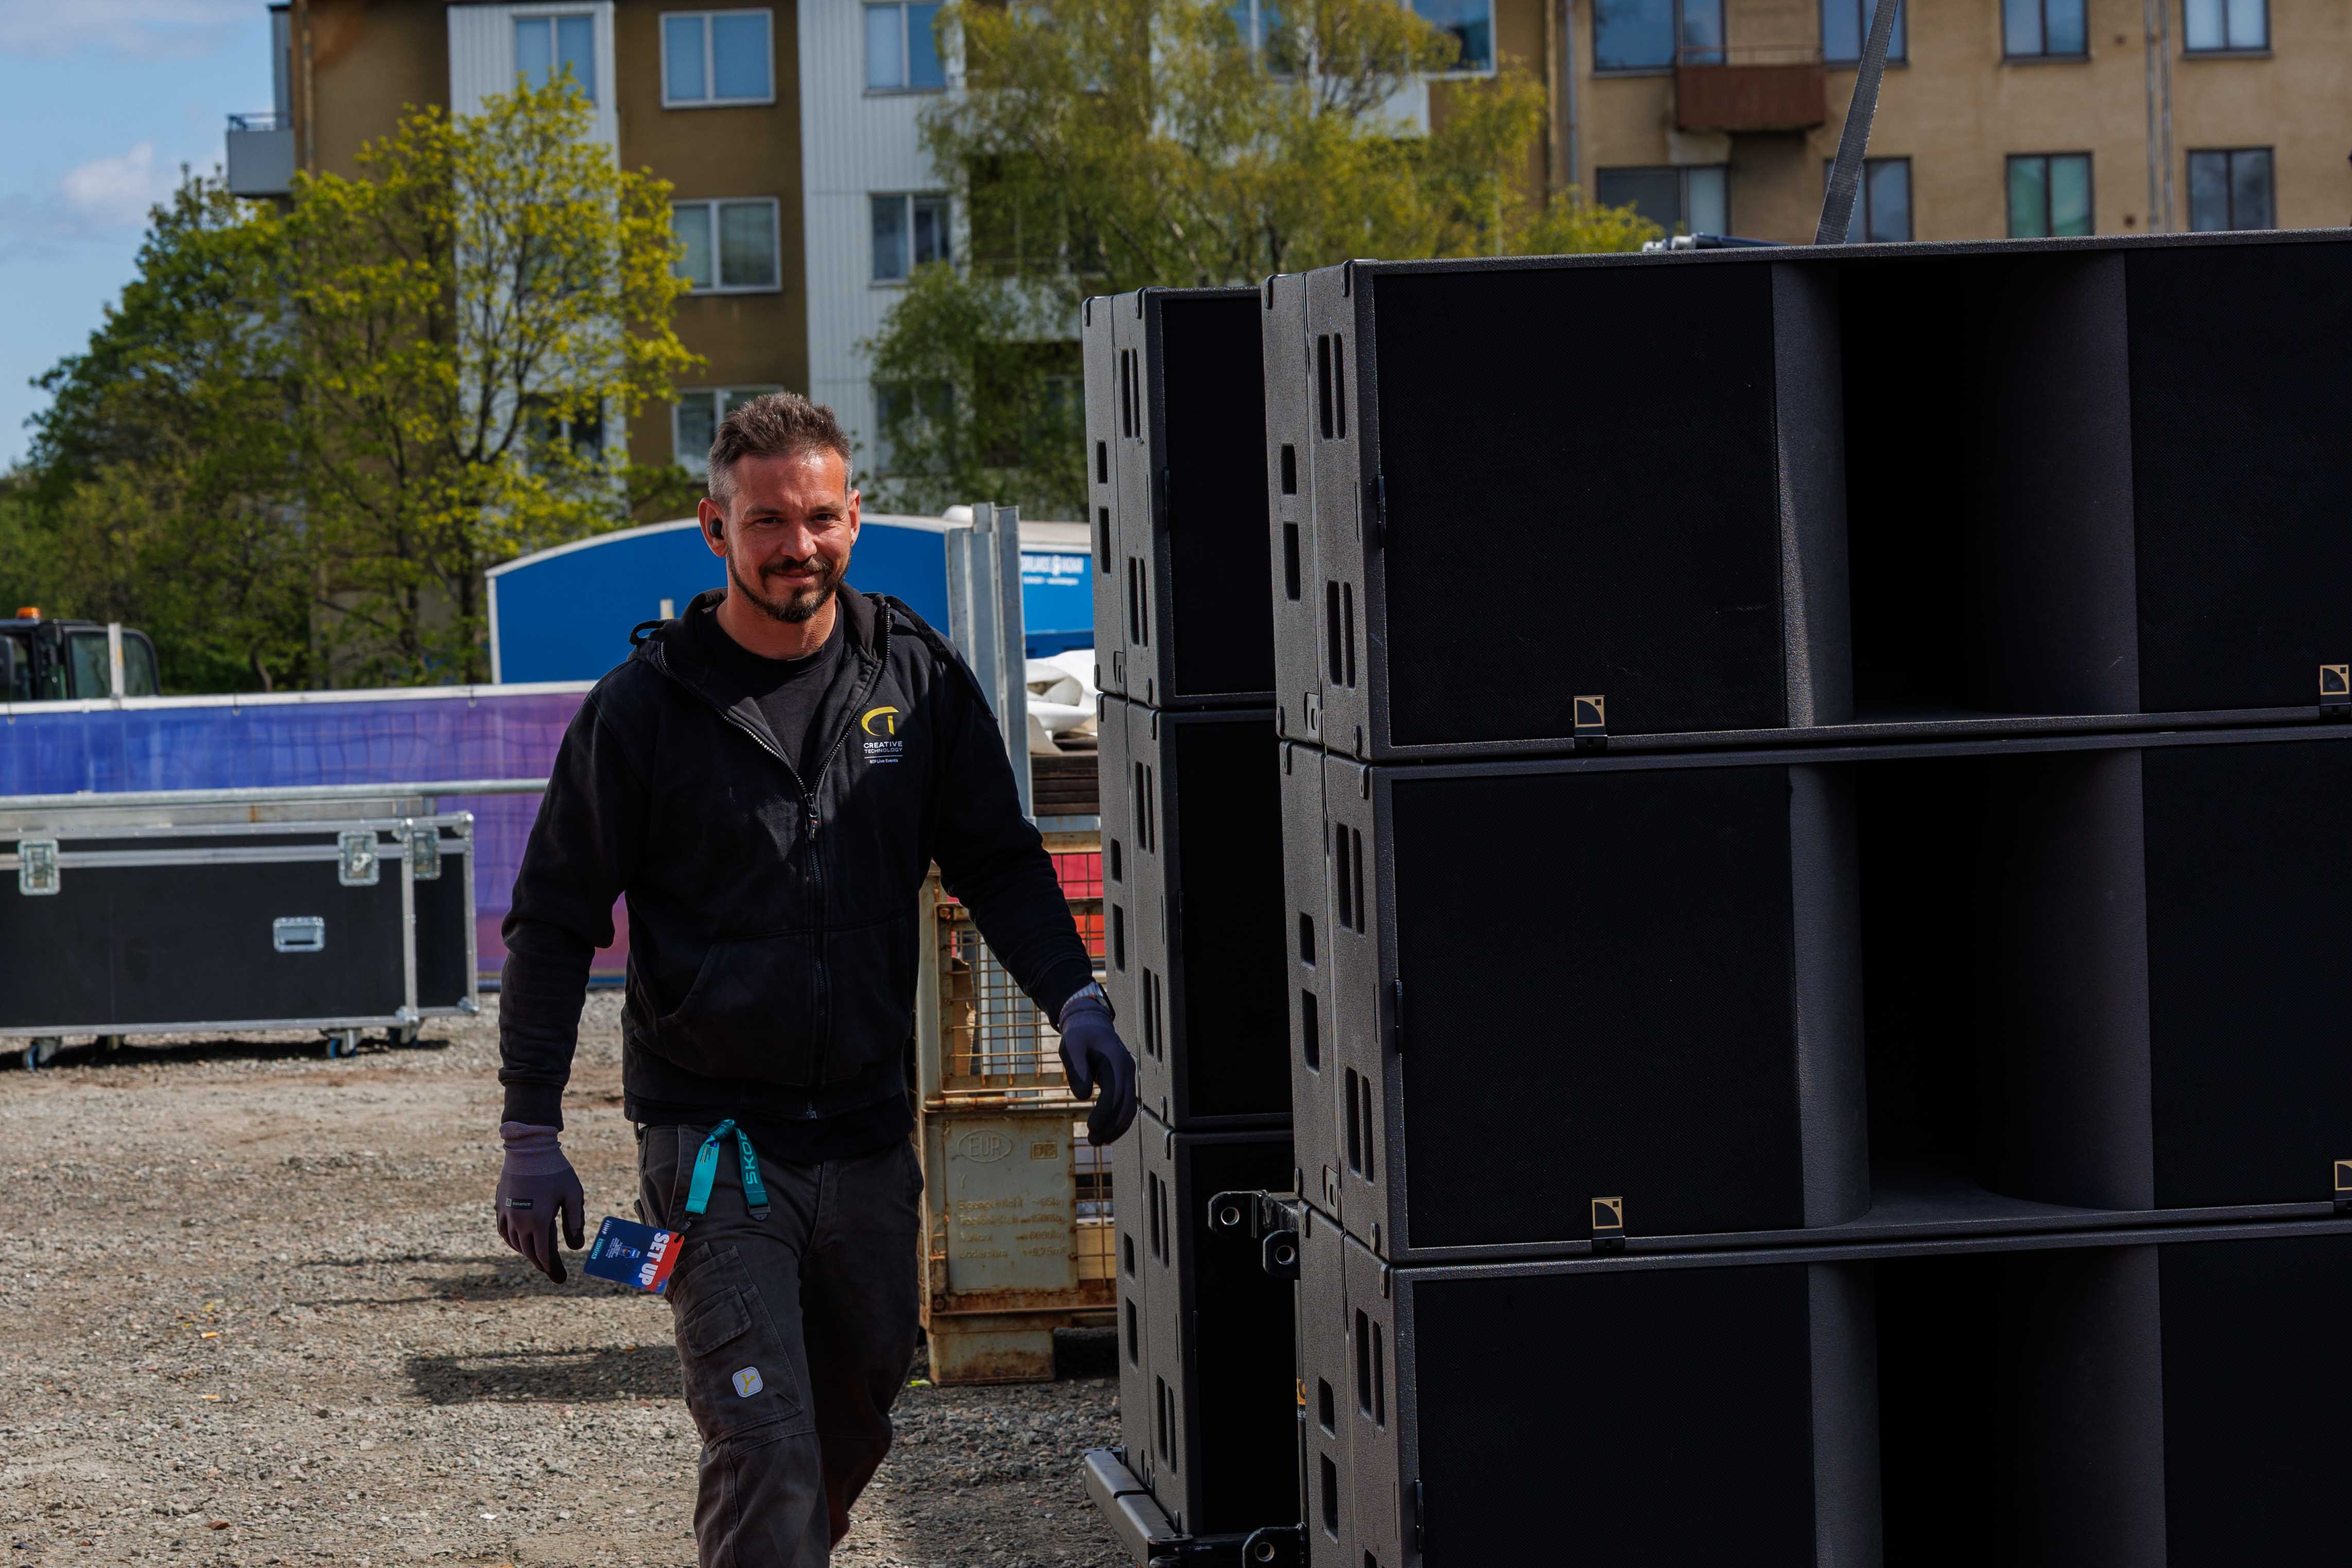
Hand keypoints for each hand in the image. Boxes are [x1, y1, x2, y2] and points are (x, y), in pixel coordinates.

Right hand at [495, 1122, 585, 1281]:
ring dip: (524, 1252)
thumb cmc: (555, 1170)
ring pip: (513, 1242)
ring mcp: (507, 1213)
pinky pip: (502, 1230)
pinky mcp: (500, 1204)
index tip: (556, 1274)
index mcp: (539, 1220)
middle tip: (549, 1271)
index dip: (549, 1266)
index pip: (541, 1254)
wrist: (529, 1148)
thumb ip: (575, 1221)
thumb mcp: (572, 1194)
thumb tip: (576, 1247)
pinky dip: (511, 1240)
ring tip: (535, 1256)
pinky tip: (519, 1240)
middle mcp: (519, 1221)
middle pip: (527, 1251)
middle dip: (539, 1263)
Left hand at [1058, 989, 1136, 1144]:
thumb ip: (1076, 1069)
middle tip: (1092, 1141)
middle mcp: (1127, 1070)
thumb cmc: (1078, 1036)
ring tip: (1096, 1141)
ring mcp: (1128, 1077)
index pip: (1115, 1093)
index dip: (1105, 1113)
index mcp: (1116, 1061)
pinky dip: (1118, 1122)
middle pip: (1126, 1105)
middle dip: (1110, 1126)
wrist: (1090, 1024)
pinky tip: (1105, 1133)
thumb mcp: (1071, 1046)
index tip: (1091, 1127)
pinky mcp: (1124, 1083)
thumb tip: (1083, 1097)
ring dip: (1115, 1128)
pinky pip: (1126, 1106)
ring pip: (1129, 1109)